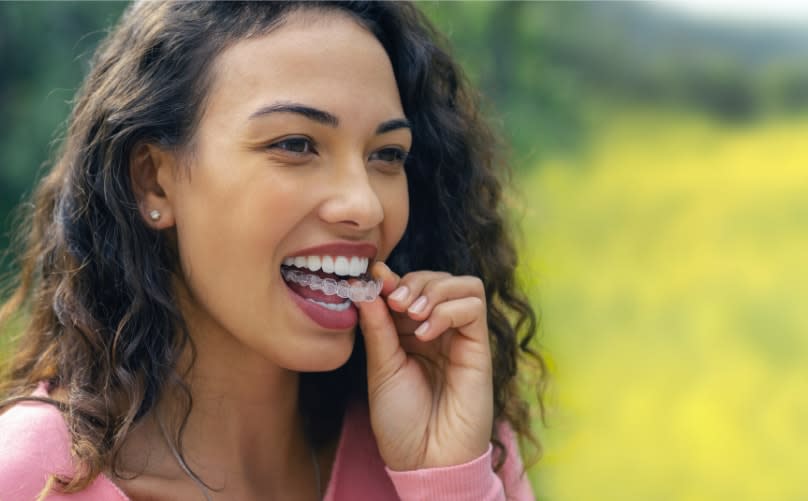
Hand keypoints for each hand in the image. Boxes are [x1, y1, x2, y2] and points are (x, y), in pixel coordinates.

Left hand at [355, 262, 493, 470]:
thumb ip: (378, 326)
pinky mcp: (479, 348)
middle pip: (437, 278)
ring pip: (463, 284)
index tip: (373, 278)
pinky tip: (426, 333)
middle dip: (413, 281)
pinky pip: (474, 307)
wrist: (425, 459)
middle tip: (394, 302)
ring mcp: (460, 338)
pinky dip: (448, 310)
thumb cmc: (400, 421)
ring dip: (433, 290)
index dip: (392, 278)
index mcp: (409, 333)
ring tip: (411, 316)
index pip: (409, 287)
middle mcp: (437, 330)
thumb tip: (365, 285)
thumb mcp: (381, 367)